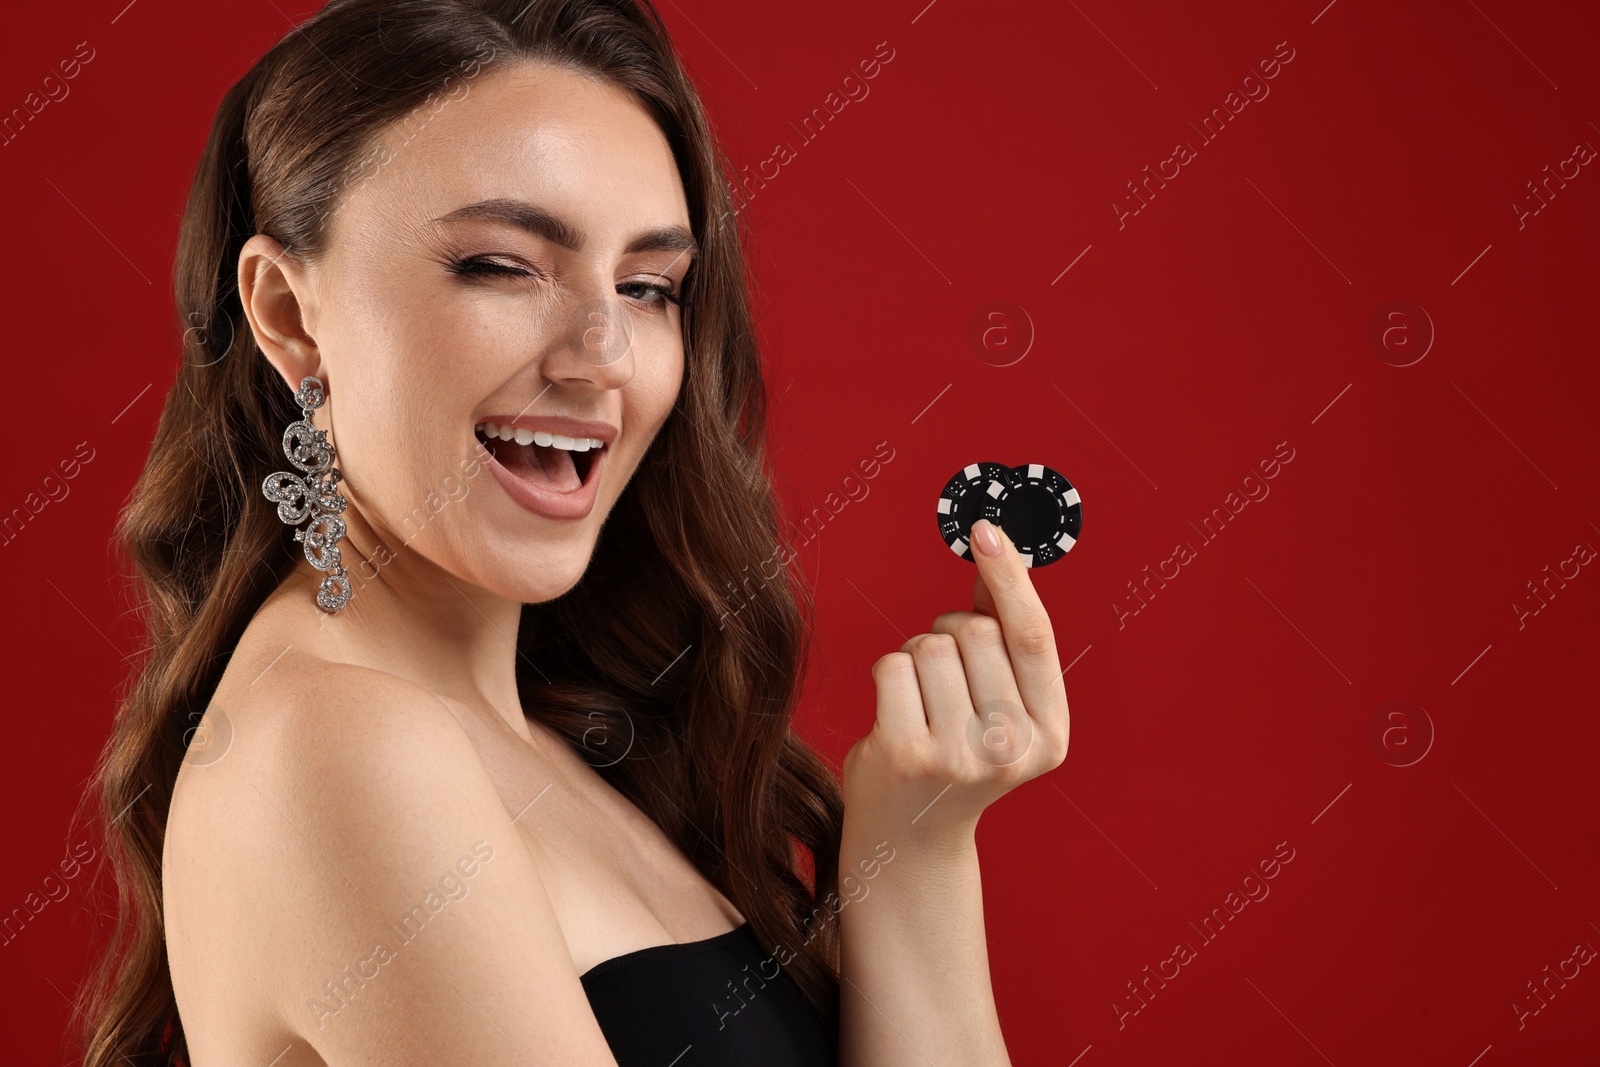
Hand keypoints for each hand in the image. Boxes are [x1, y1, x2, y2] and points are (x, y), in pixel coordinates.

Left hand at [842, 518, 1069, 844]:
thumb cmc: (954, 752)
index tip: (986, 529)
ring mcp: (959, 755)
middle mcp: (1012, 749)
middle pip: (976, 630)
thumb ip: (1005, 635)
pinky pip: (893, 665)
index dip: (1011, 577)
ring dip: (917, 654)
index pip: (1033, 637)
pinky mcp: (907, 755)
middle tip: (944, 676)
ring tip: (921, 700)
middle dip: (952, 631)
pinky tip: (894, 715)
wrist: (909, 837)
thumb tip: (996, 553)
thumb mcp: (997, 703)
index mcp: (1050, 735)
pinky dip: (888, 674)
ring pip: (931, 643)